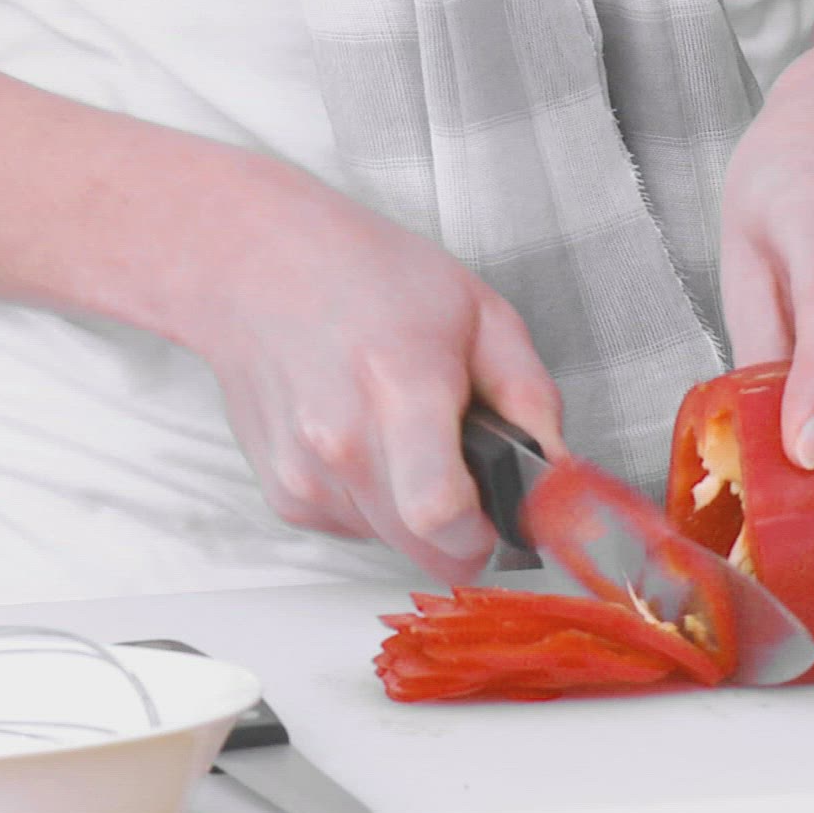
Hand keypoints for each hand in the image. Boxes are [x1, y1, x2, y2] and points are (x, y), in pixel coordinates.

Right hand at [168, 175, 564, 585]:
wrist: (254, 266)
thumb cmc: (365, 276)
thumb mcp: (480, 313)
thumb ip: (532, 398)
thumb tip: (559, 469)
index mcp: (399, 388)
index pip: (440, 512)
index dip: (485, 530)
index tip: (504, 514)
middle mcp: (341, 441)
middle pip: (424, 546)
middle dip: (463, 526)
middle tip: (467, 469)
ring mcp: (305, 473)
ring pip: (394, 544)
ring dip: (417, 512)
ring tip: (408, 436)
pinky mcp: (285, 495)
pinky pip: (358, 529)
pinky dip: (377, 501)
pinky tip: (369, 440)